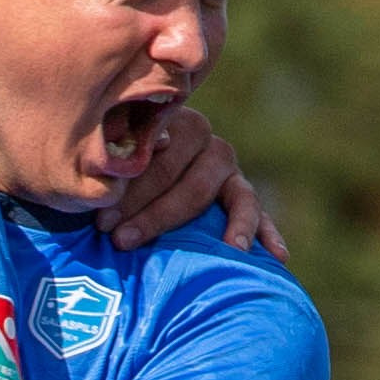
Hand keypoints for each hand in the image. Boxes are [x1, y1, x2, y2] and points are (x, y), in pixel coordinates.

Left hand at [104, 106, 288, 261]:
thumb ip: (117, 153)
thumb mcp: (104, 159)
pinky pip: (259, 214)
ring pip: (235, 197)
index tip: (101, 224)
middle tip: (122, 242)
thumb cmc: (106, 172)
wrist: (123, 169)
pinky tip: (278, 256)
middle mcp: (208, 143)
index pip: (160, 159)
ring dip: (229, 226)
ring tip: (230, 251)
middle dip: (156, 216)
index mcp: (176, 123)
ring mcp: (227, 171)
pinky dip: (268, 233)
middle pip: (193, 183)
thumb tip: (146, 152)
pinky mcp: (240, 196)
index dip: (131, 192)